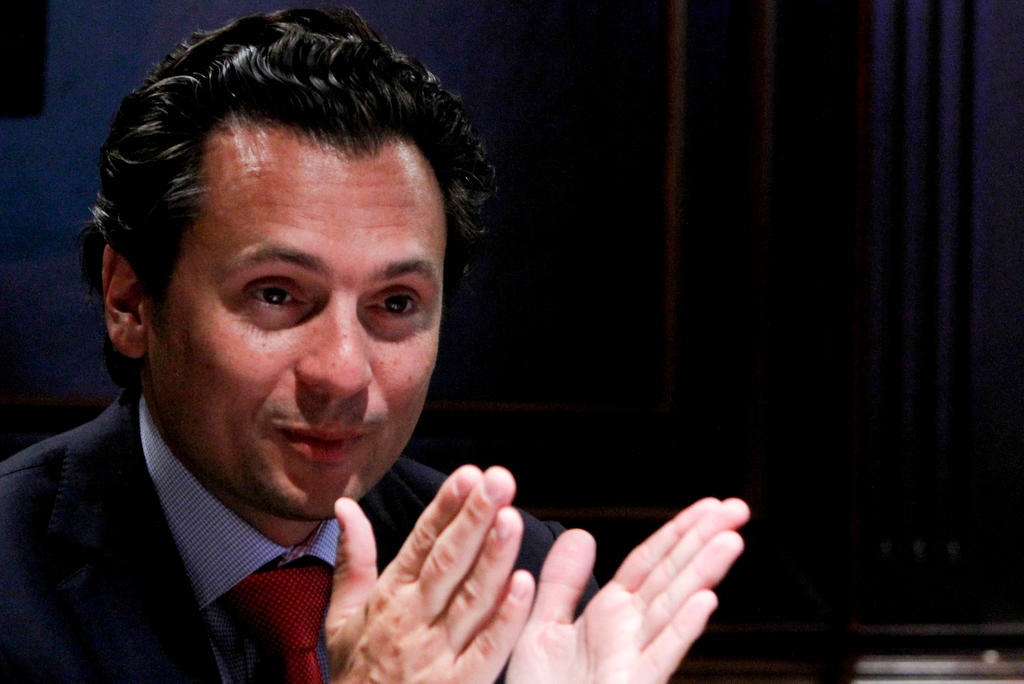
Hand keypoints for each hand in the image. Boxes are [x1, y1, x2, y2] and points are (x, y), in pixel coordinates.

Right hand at [325, 465, 535, 683]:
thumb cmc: (355, 673)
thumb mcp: (341, 616)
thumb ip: (352, 559)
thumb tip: (345, 505)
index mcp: (390, 597)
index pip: (421, 542)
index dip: (445, 507)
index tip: (468, 474)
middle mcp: (413, 619)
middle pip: (448, 561)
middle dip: (474, 518)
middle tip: (498, 479)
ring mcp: (436, 654)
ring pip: (470, 598)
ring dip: (493, 557)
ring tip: (512, 517)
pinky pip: (485, 650)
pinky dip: (504, 619)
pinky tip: (524, 586)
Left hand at [506, 497, 748, 683]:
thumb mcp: (542, 626)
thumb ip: (562, 582)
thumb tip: (581, 534)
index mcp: (609, 614)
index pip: (650, 562)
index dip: (679, 532)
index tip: (709, 505)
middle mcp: (628, 631)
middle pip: (671, 576)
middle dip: (704, 541)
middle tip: (738, 509)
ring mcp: (633, 658)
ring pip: (674, 607)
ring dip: (703, 574)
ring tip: (730, 541)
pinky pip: (660, 654)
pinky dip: (683, 628)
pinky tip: (705, 601)